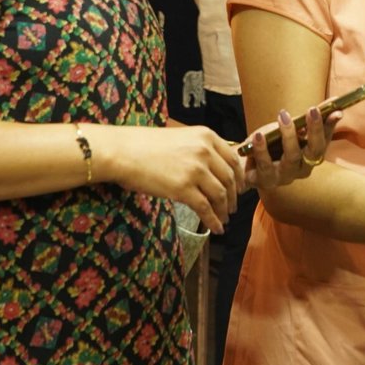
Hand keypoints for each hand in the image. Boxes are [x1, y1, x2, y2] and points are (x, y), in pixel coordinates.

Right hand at [120, 126, 243, 234]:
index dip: (240, 177)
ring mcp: (195, 170)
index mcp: (206, 136)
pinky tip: (216, 228)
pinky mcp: (183, 189)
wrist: (124, 152)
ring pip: (220, 195)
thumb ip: (200, 149)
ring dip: (224, 210)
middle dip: (234, 196)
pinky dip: (214, 220)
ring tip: (224, 219)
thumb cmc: (145, 145)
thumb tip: (213, 168)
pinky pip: (206, 208)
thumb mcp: (181, 138)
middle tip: (232, 207)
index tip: (240, 188)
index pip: (233, 159)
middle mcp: (205, 151)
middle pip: (230, 178)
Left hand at [241, 106, 342, 190]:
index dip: (330, 127)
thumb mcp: (290, 129)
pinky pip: (264, 166)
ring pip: (291, 158)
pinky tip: (259, 135)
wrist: (243, 161)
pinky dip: (261, 149)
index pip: (325, 141)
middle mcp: (301, 169)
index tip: (335, 110)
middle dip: (315, 130)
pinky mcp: (263, 180)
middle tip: (312, 110)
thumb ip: (309, 119)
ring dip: (288, 135)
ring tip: (284, 116)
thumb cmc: (271, 143)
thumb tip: (336, 104)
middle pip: (314, 152)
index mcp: (311, 157)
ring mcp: (283, 177)